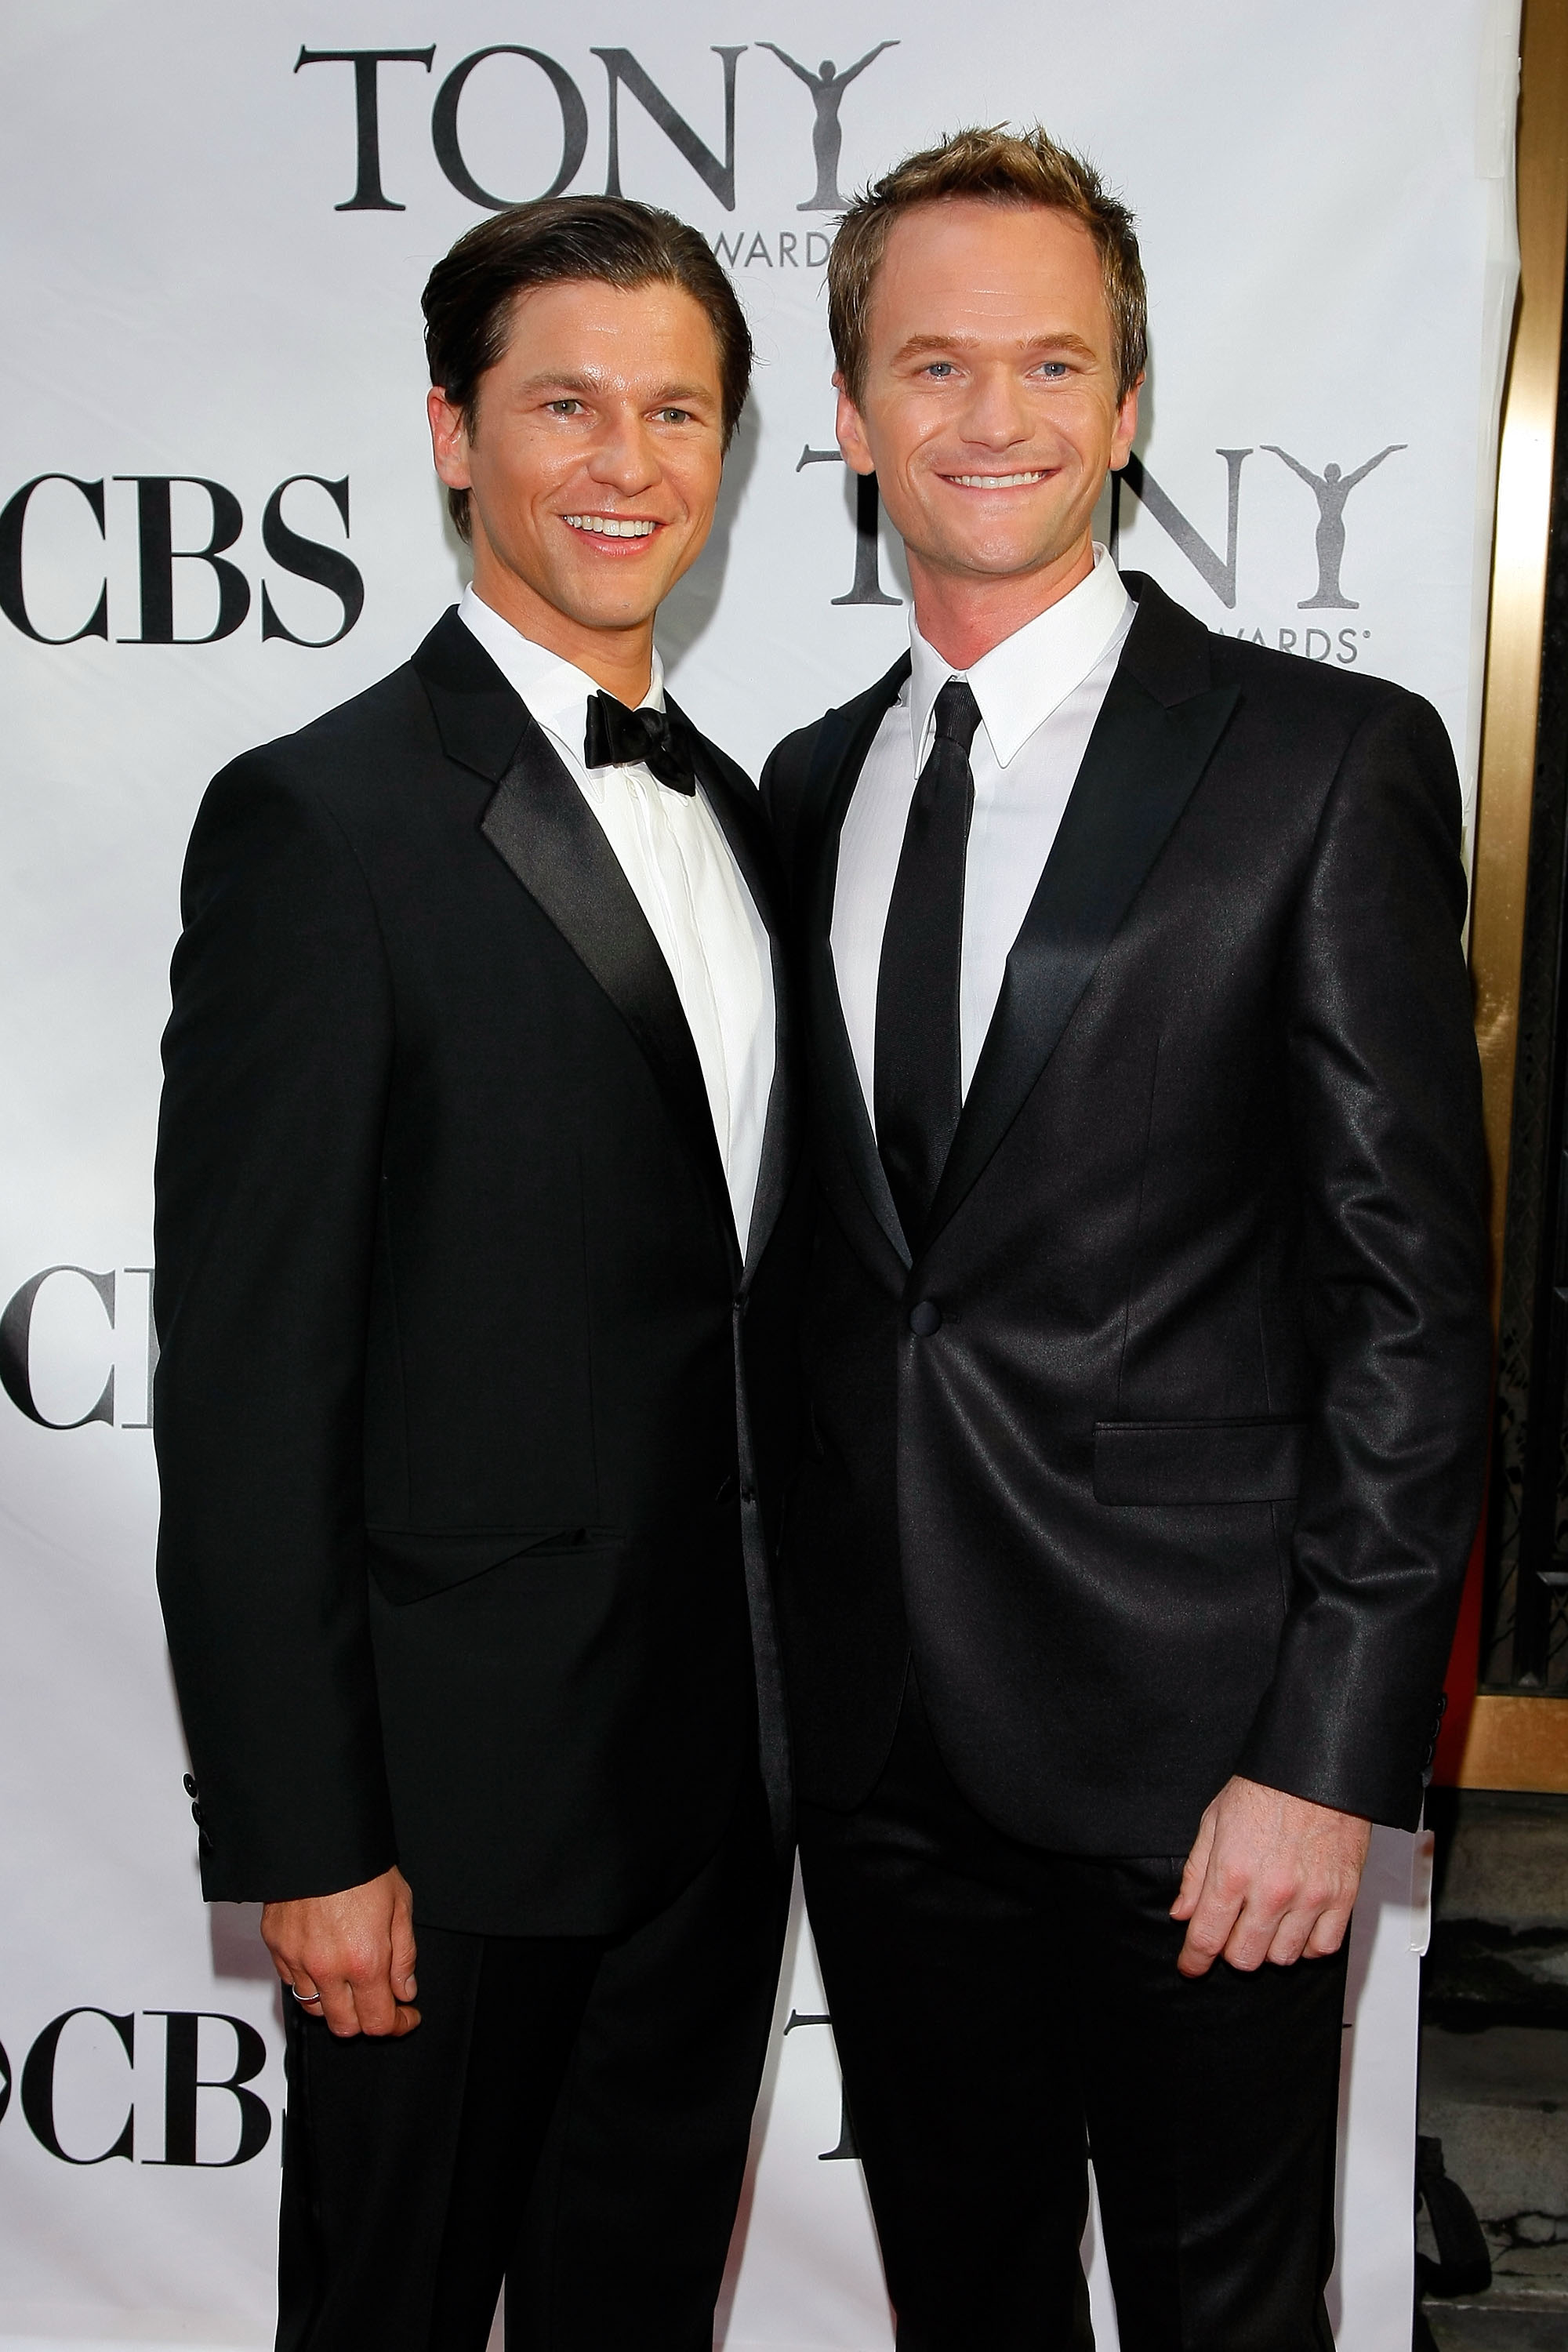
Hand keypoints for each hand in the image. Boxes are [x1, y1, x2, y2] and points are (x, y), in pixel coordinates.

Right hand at [261, 1865, 419, 2037]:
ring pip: (314, 2009)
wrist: (318, 1838)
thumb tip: (404, 1991)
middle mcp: (327, 1968)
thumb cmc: (361, 1866)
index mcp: (364, 1960)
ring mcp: (298, 1960)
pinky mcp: (277, 1948)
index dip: (397, 2025)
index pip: (378, 2022)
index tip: (405, 2016)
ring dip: (335, 2004)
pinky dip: (310, 1981)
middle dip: (366, 2021)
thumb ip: (404, 1956)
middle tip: (380, 2002)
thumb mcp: (400, 1905)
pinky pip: (292, 1983)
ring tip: (350, 1982)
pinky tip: (324, 1962)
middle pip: (344, 2027)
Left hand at [1170, 1776, 1369, 1976]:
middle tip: (1231, 1931)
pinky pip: (1322, 1947)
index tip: (1191, 1966)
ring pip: (1282, 1958)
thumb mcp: (1214, 1820)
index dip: (1194, 1960)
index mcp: (1233, 1871)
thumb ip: (1196, 1873)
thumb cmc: (1266, 1787)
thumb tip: (1183, 1913)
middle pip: (1244, 1958)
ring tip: (1265, 1922)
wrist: (1318, 1768)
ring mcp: (1309, 1897)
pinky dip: (1307, 1945)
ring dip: (1268, 1948)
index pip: (1206, 1937)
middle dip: (1230, 1950)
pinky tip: (1297, 1925)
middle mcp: (1271, 1891)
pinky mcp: (1342, 1897)